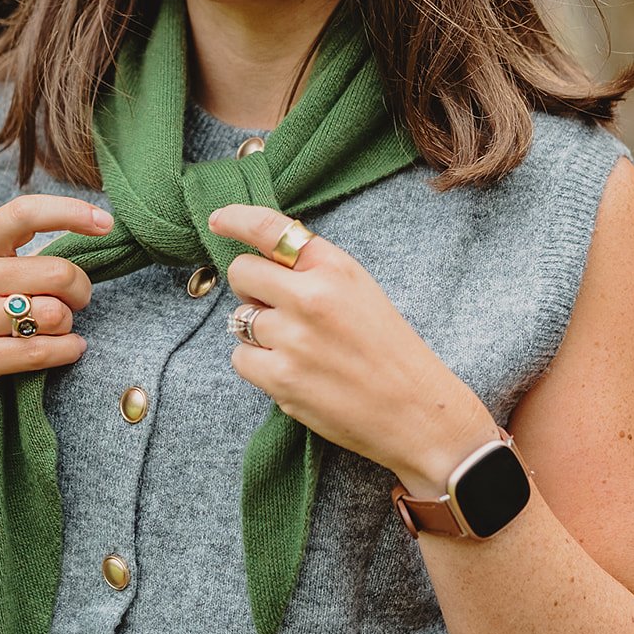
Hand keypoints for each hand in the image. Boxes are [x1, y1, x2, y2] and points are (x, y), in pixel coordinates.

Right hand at [0, 195, 112, 422]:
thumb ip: (11, 255)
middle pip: (57, 272)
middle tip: (78, 299)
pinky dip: (68, 350)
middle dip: (81, 288)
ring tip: (59, 327)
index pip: (24, 213)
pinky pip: (43, 352)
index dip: (71, 212)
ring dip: (69, 323)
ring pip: (53, 314)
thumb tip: (79, 239)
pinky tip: (69, 348)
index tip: (106, 222)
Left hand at [209, 205, 494, 488]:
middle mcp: (311, 296)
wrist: (417, 413)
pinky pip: (240, 359)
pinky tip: (292, 372)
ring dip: (258, 333)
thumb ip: (316, 272)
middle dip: (250, 289)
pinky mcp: (281, 378)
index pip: (271, 229)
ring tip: (298, 349)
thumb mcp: (361, 291)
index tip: (217, 221)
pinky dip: (258, 366)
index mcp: (335, 267)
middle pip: (241, 273)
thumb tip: (262, 263)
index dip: (236, 220)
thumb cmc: (390, 351)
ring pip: (239, 320)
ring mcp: (293, 338)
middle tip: (276, 309)